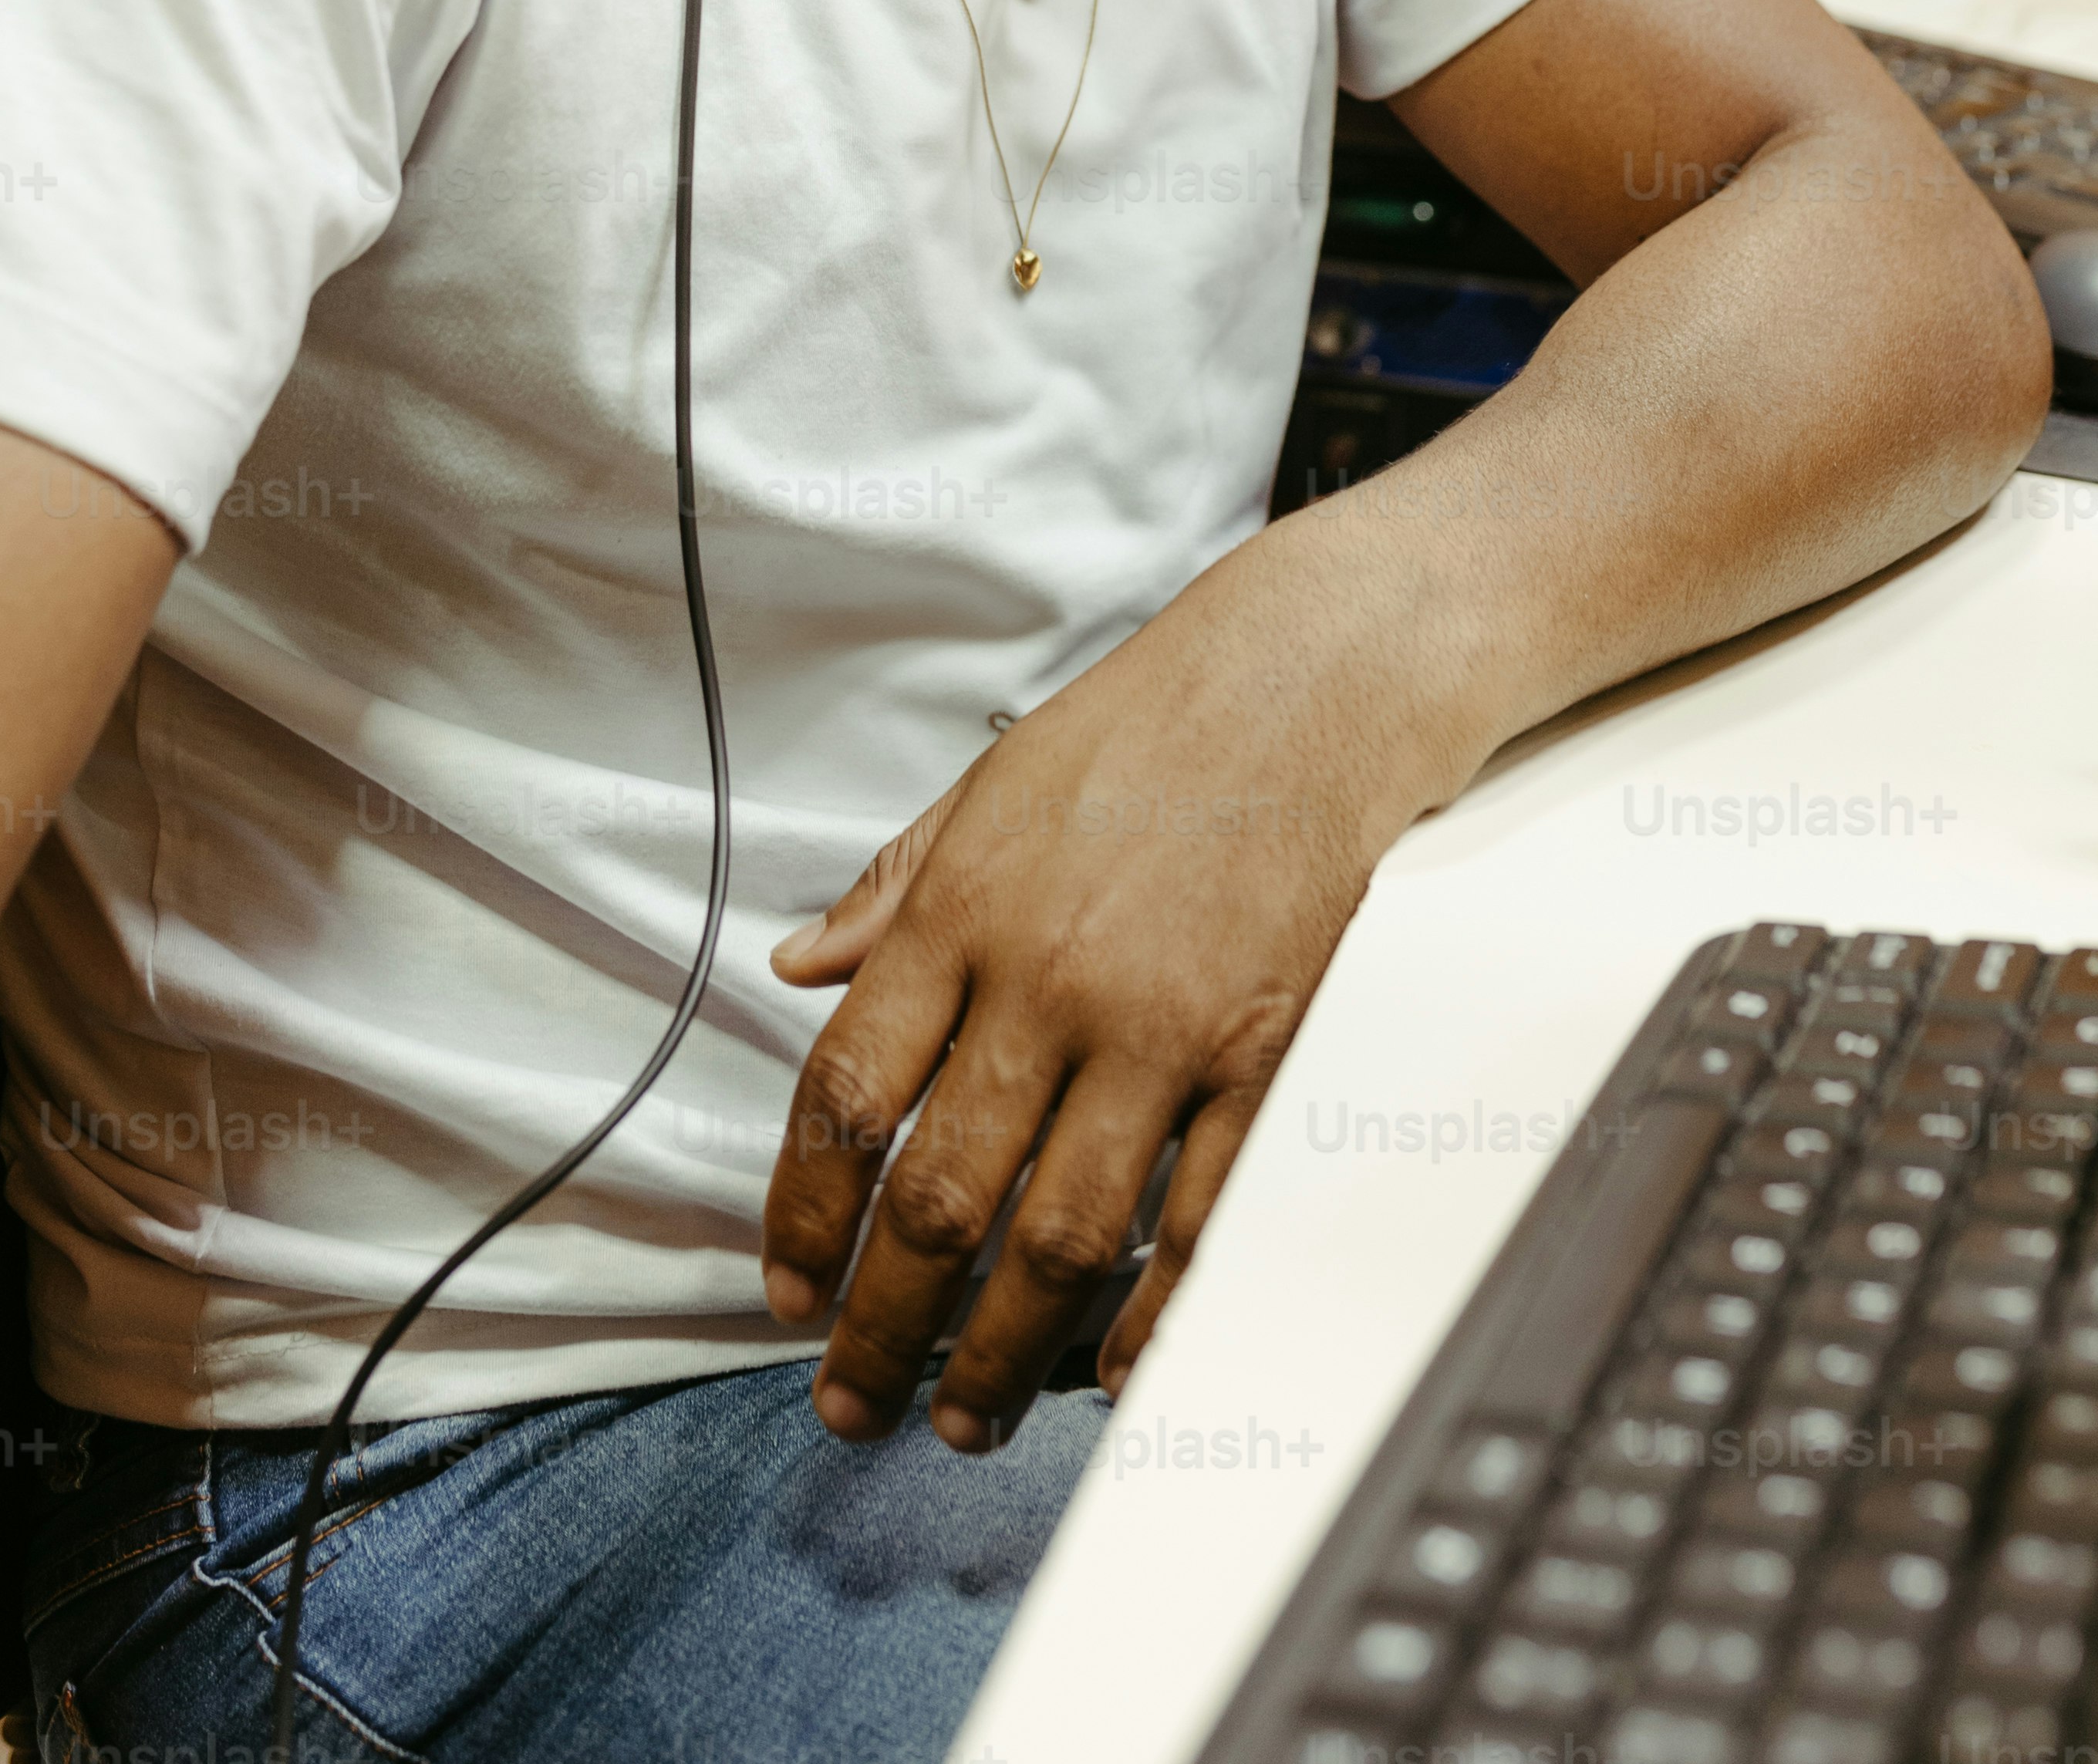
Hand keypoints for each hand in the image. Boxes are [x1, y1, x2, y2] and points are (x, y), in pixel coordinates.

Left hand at [759, 516, 1485, 1451]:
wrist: (1310, 682)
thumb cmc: (1146, 729)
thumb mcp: (986, 788)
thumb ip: (889, 891)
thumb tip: (795, 969)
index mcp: (965, 914)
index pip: (846, 1097)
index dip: (804, 1216)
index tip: (787, 1291)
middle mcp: (1051, 981)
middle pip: (943, 1198)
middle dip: (884, 1326)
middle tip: (853, 1402)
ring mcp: (1163, 1028)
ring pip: (1062, 1236)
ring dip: (1003, 1350)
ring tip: (965, 1415)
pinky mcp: (1261, 1054)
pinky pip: (1199, 1217)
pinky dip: (1153, 1311)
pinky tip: (1111, 1365)